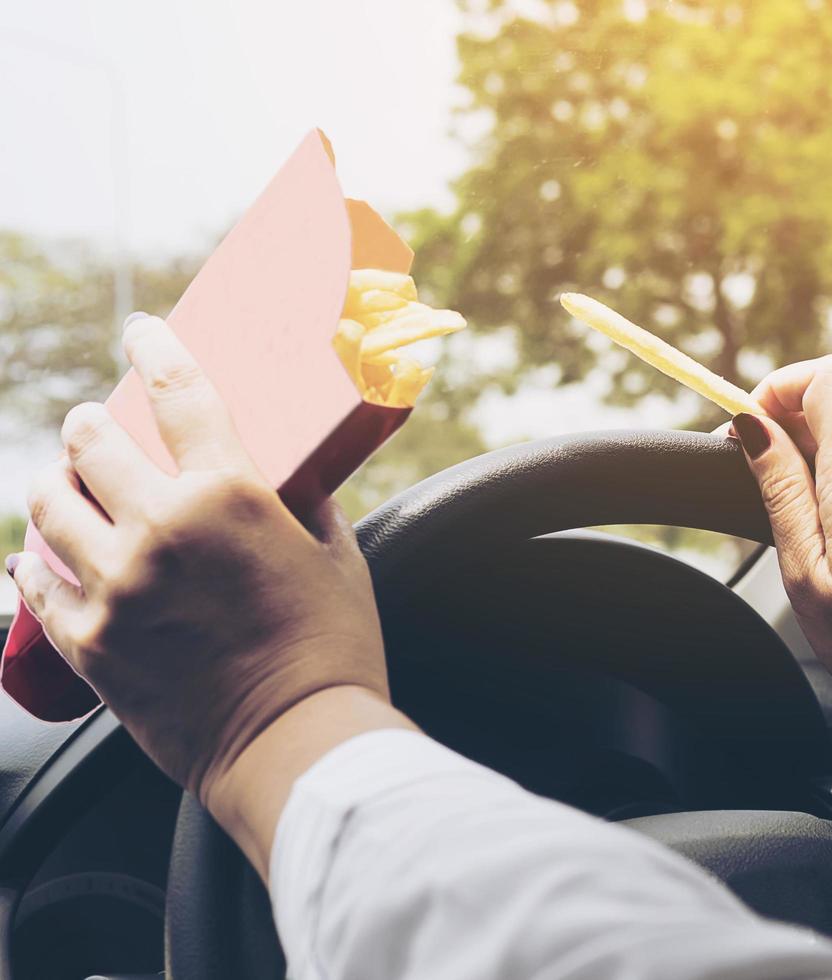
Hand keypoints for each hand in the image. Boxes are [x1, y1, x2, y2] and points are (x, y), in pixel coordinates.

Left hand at [10, 316, 389, 806]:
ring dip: (51, 481)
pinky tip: (35, 554)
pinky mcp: (88, 645)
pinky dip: (32, 561)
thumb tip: (291, 479)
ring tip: (59, 480)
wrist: (297, 743)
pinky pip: (33, 584)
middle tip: (92, 423)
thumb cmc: (332, 649)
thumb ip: (307, 505)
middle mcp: (161, 529)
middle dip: (89, 423)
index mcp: (230, 496)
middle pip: (93, 443)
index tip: (142, 331)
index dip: (155, 349)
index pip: (179, 392)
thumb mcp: (339, 557)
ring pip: (48, 505)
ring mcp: (115, 588)